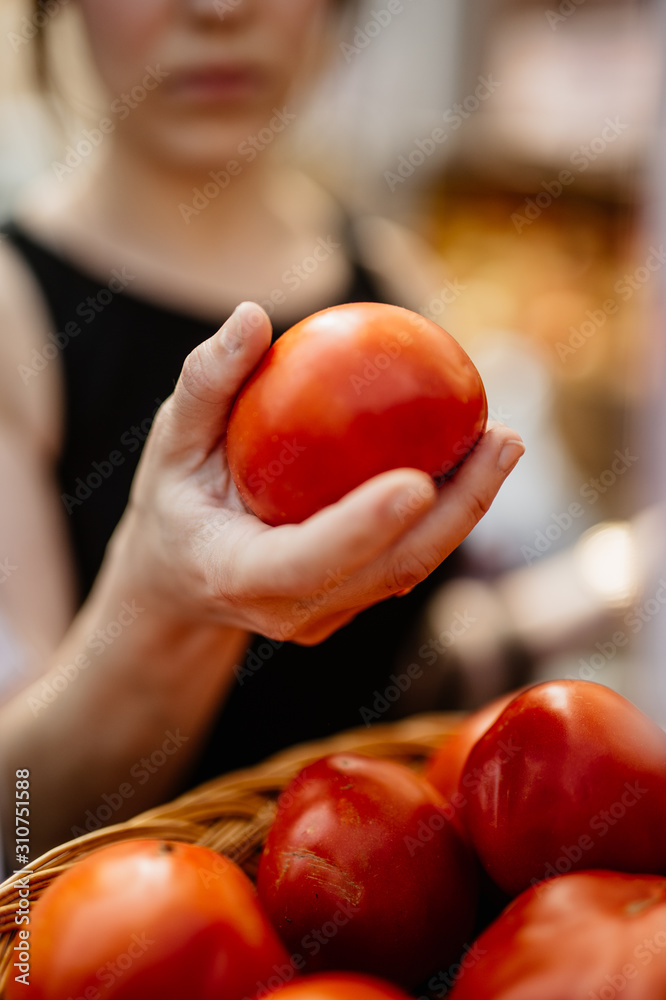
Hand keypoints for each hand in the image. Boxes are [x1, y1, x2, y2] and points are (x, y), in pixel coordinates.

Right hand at [115, 303, 523, 644]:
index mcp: (241, 575)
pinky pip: (403, 558)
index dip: (365, 527)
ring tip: (502, 443)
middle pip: (389, 569)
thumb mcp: (169, 442)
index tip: (419, 481)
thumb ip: (206, 384)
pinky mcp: (350, 602)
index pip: (312, 560)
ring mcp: (327, 614)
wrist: (178, 578)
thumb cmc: (173, 505)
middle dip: (456, 511)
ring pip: (409, 568)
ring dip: (466, 510)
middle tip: (502, 439)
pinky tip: (469, 459)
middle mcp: (293, 609)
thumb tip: (253, 317)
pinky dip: (444, 513)